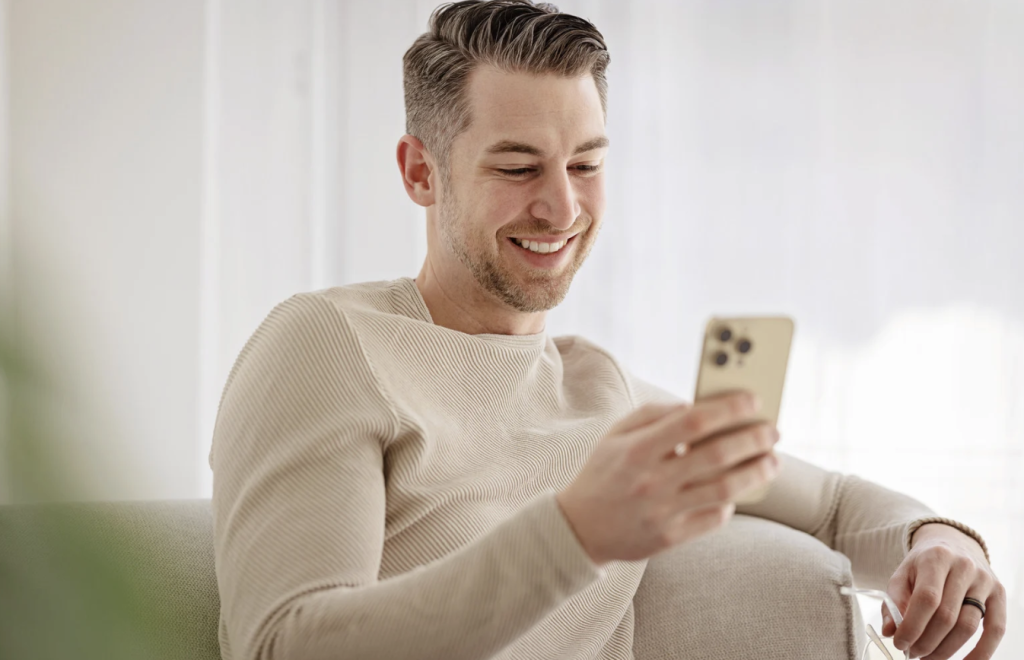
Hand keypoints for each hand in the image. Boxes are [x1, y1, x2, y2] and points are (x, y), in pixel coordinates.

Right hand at [555, 391, 780, 565]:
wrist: (579, 528)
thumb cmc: (602, 474)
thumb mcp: (615, 435)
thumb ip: (653, 414)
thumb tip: (693, 406)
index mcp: (637, 450)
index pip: (693, 422)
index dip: (728, 409)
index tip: (752, 401)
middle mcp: (652, 481)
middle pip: (717, 455)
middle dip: (753, 439)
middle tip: (772, 431)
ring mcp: (663, 511)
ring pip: (724, 490)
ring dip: (756, 472)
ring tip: (771, 461)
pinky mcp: (671, 537)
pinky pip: (714, 518)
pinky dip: (731, 502)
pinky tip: (737, 491)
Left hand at [882, 523, 1005, 658]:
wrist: (953, 544)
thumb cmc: (924, 564)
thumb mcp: (903, 574)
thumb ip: (893, 601)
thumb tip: (889, 631)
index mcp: (937, 557)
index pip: (927, 598)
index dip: (912, 626)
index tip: (899, 643)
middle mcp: (964, 566)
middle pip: (946, 616)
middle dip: (926, 642)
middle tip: (913, 653)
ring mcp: (985, 581)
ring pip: (967, 626)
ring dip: (946, 649)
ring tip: (928, 657)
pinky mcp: (999, 595)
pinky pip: (996, 629)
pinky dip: (982, 652)